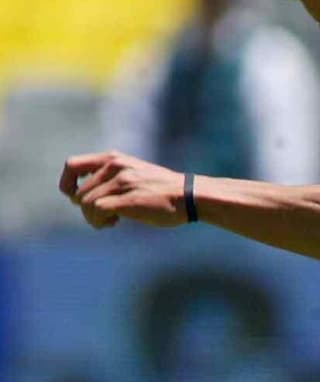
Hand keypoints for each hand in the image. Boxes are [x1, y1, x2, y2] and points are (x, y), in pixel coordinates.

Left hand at [59, 152, 187, 229]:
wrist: (189, 196)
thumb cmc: (165, 190)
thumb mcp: (136, 173)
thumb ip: (113, 177)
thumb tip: (88, 197)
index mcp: (113, 158)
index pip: (72, 165)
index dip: (67, 184)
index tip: (76, 198)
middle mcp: (114, 166)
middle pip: (79, 192)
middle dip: (86, 209)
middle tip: (106, 217)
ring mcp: (120, 182)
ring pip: (86, 203)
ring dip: (94, 218)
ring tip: (112, 221)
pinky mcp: (126, 199)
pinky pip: (96, 211)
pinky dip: (100, 221)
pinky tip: (115, 223)